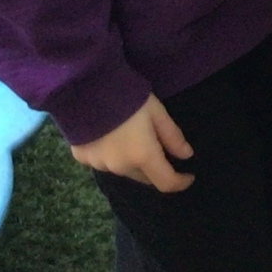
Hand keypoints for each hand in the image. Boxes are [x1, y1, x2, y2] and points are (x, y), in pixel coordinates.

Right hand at [69, 94, 194, 191]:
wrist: (85, 89)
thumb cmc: (128, 98)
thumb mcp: (157, 112)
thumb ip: (172, 136)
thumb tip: (186, 155)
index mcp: (142, 156)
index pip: (165, 182)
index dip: (180, 183)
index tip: (189, 177)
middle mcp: (120, 167)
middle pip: (144, 178)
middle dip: (156, 169)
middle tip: (160, 149)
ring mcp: (98, 165)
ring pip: (123, 171)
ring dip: (133, 162)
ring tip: (133, 138)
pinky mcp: (82, 158)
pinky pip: (103, 163)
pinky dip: (112, 156)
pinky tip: (111, 136)